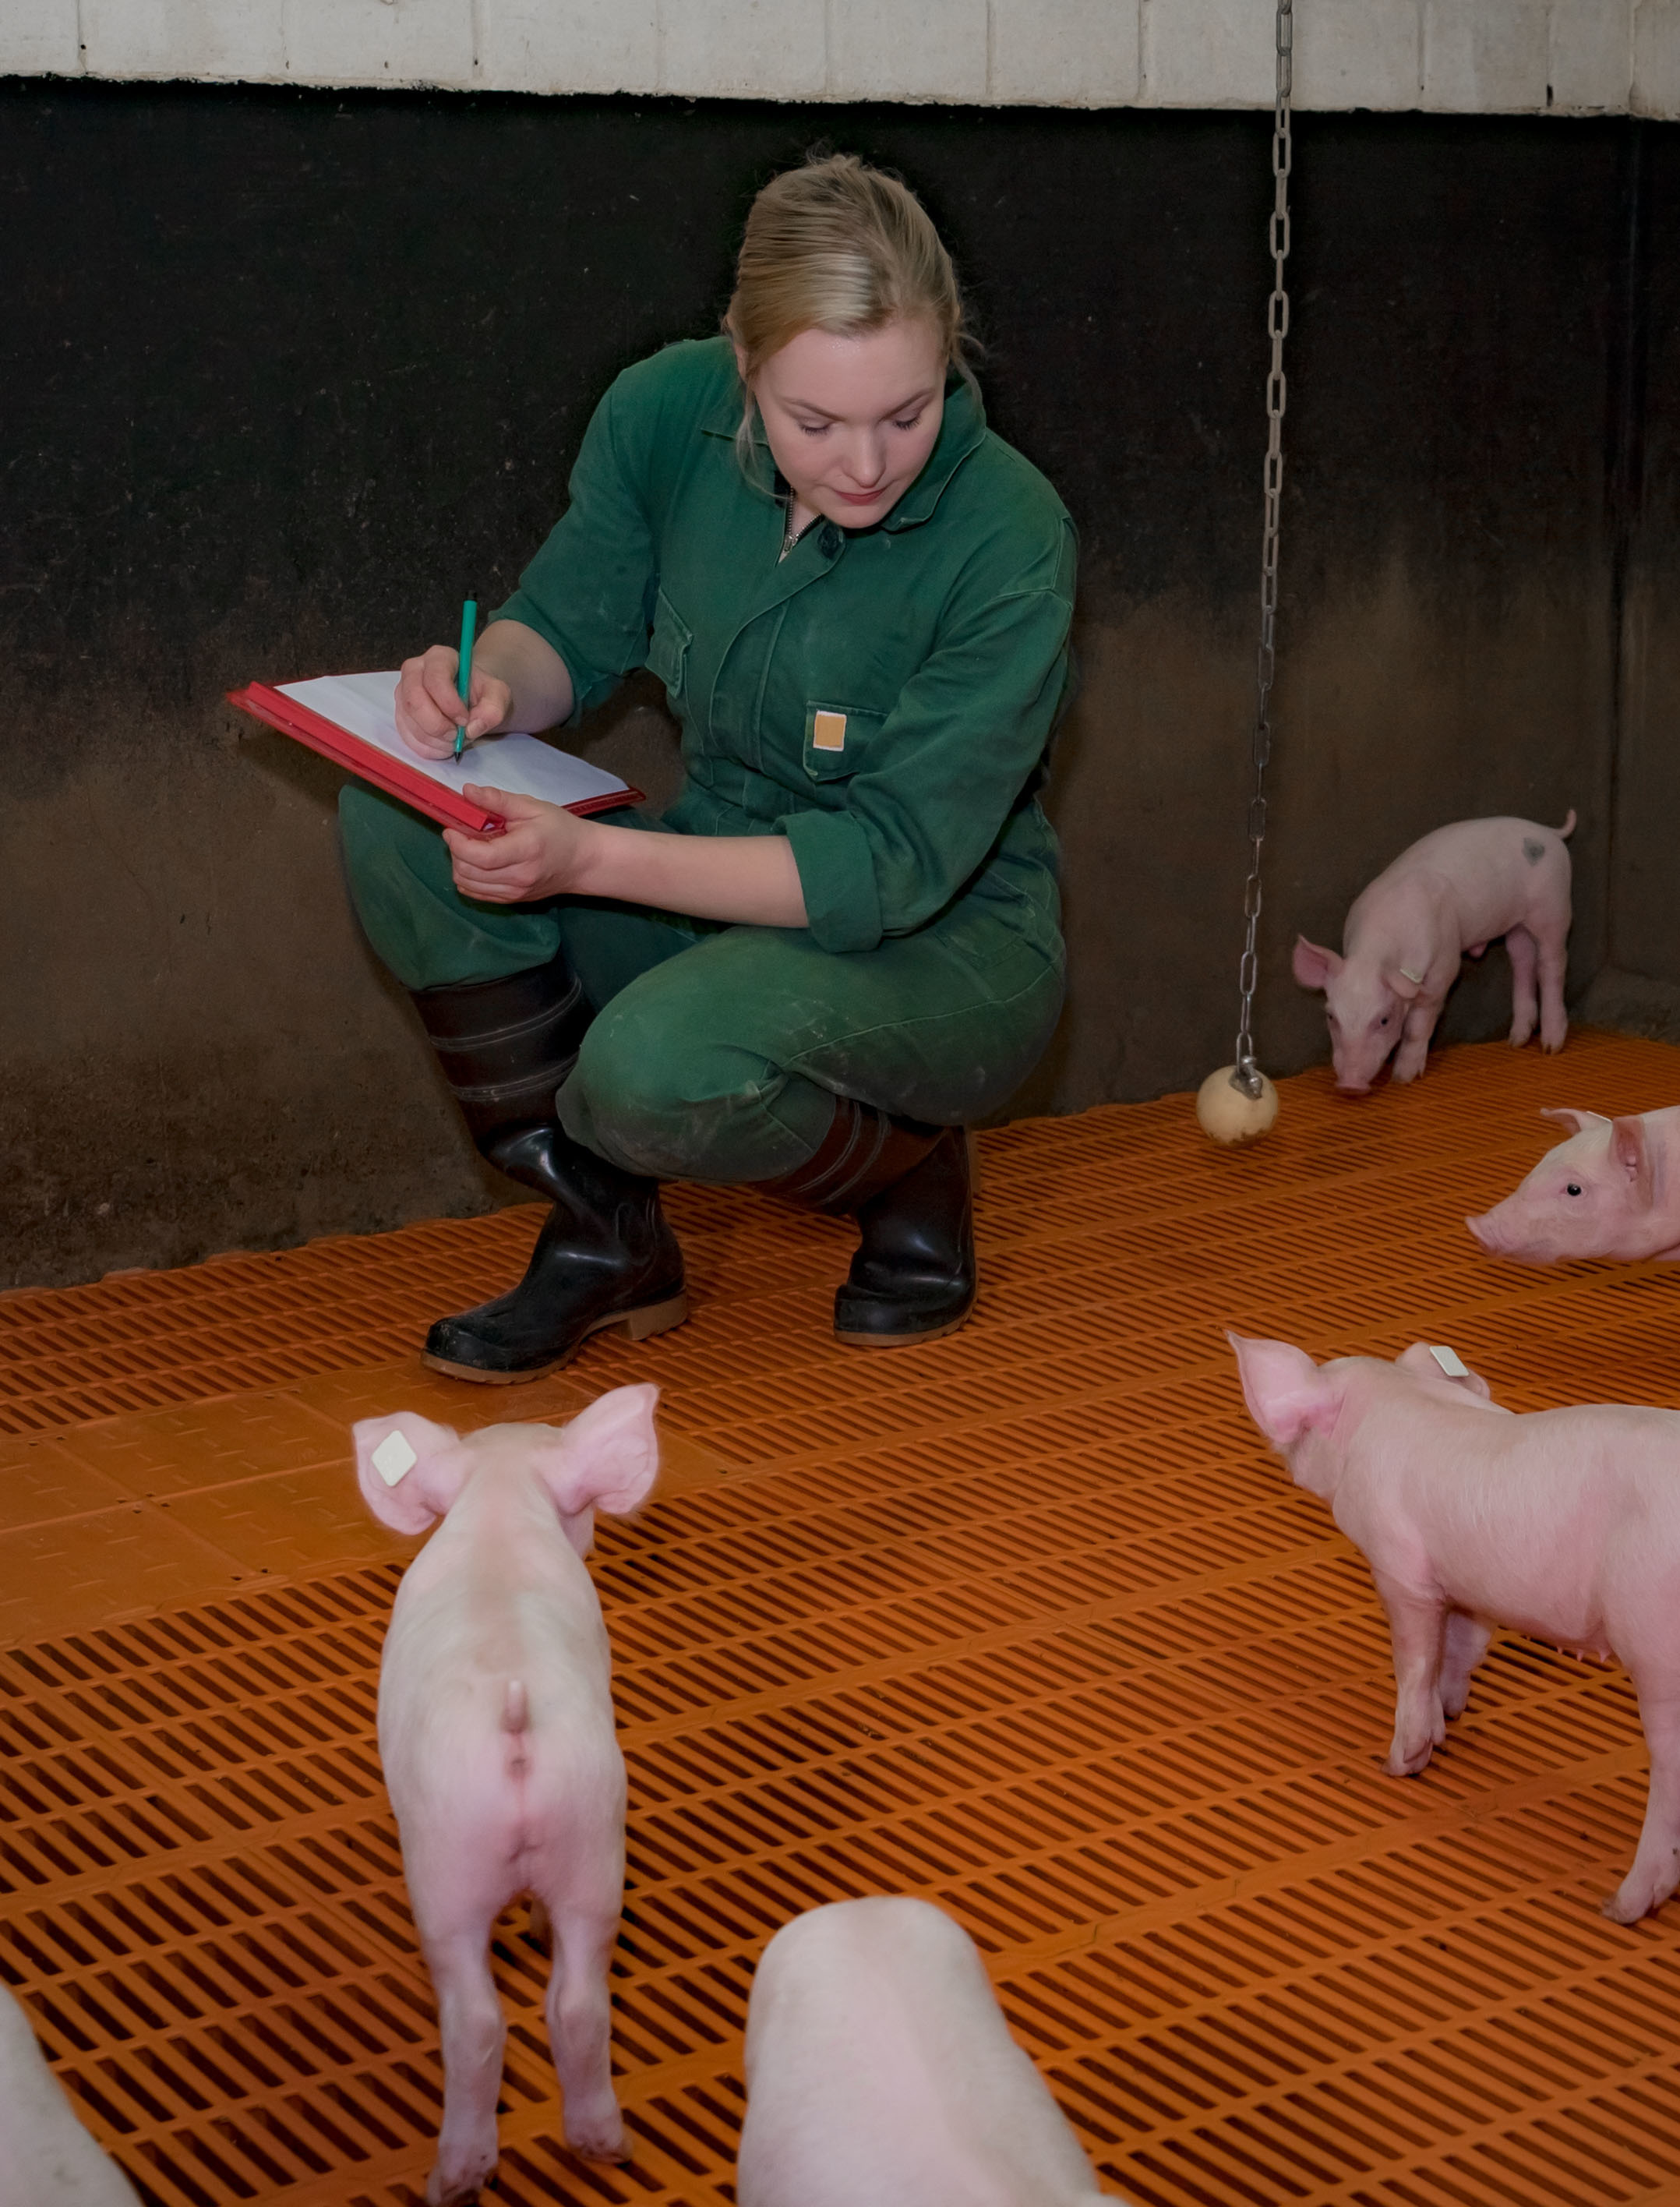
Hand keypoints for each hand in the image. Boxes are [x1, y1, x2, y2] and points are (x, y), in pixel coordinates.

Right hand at [395, 644, 513, 758]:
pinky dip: (428, 748)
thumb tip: (472, 728)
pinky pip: (408, 738)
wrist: (470, 699)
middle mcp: (414, 671)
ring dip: (435, 740)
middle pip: (414, 701)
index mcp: (438, 658)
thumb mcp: (498, 695)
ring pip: (409, 723)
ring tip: (455, 739)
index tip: (465, 719)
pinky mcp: (400, 715)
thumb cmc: (480, 692)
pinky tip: (444, 744)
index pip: (435, 679)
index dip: (449, 704)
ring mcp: (403, 694)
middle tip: (457, 735)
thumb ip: (493, 708)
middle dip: (437, 725)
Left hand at [443, 786, 594, 902]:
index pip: (480, 856)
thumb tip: (467, 791)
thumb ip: (498, 799)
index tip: (452, 829)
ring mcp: (515, 892)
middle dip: (455, 852)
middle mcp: (518, 877)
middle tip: (461, 834)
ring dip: (459, 865)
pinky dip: (467, 878)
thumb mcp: (532, 807)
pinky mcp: (512, 900)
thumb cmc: (560, 829)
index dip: (458, 844)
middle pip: (468, 872)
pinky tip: (475, 863)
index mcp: (525, 850)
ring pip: (468, 885)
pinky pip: (476, 894)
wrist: (582, 861)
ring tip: (470, 848)